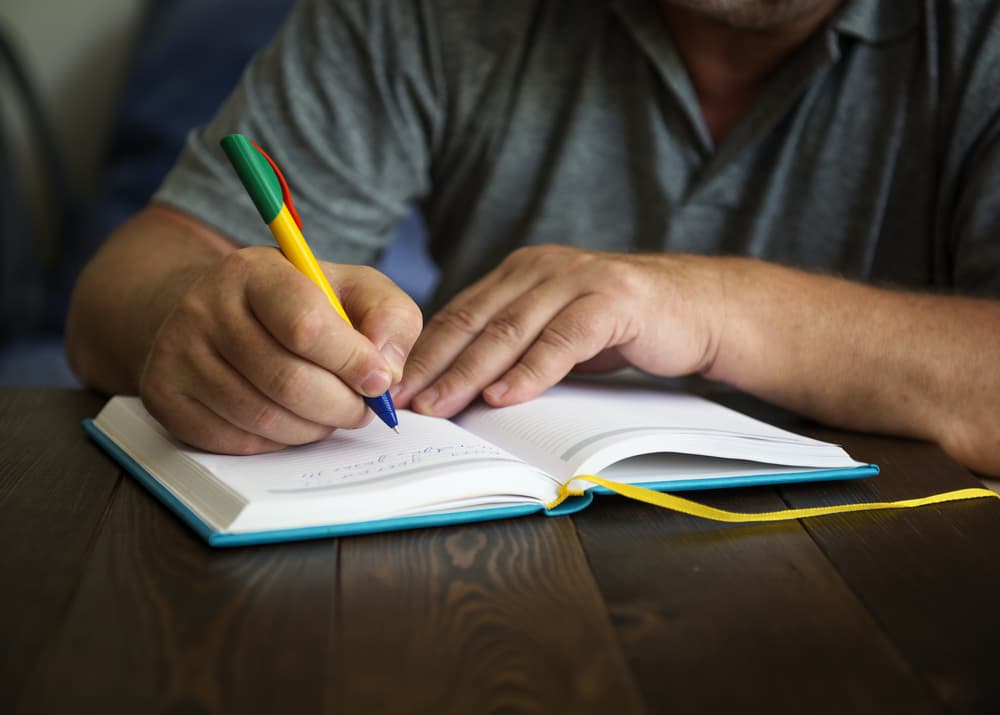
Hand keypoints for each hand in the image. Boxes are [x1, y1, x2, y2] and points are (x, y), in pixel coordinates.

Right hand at [140, 246, 420, 453]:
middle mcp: (205, 306)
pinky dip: (278, 443)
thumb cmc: (304, 305)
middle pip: (287, 381)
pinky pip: (235, 441)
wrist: (224, 313)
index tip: (380, 380)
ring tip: (330, 413)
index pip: (305, 326)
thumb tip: (387, 370)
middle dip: (340, 406)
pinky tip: (292, 421)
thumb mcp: (355, 291)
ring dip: (313, 428)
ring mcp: (177, 352)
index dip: (352, 362)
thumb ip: (389, 318)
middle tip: (362, 409)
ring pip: (263, 418)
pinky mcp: (164, 395)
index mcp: (255, 271)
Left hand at [394, 245, 723, 416]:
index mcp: (519, 271)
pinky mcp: (611, 302)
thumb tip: (462, 386)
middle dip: (434, 366)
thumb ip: (515, 344)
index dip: (423, 352)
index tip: (394, 387)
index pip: (458, 314)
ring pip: (510, 331)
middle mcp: (540, 268)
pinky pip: (561, 341)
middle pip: (474, 322)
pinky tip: (505, 397)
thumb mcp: (557, 328)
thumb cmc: (622, 324)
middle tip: (403, 402)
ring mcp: (576, 280)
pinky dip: (530, 372)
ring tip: (441, 406)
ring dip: (470, 373)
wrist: (697, 309)